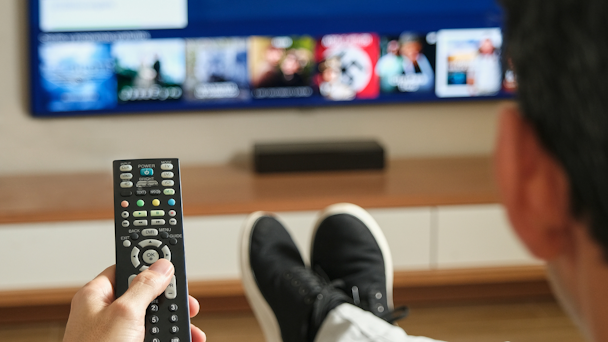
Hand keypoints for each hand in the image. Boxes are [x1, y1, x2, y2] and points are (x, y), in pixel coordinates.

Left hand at [63, 259, 205, 341]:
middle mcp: (106, 314)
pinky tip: (184, 339)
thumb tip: (161, 265)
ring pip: (155, 320)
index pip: (126, 266)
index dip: (149, 262)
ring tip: (188, 329)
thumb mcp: (125, 314)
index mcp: (96, 296)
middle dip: (170, 300)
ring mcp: (118, 334)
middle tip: (185, 303)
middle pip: (147, 295)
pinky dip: (172, 338)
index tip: (171, 259)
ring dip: (175, 324)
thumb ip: (145, 285)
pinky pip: (156, 338)